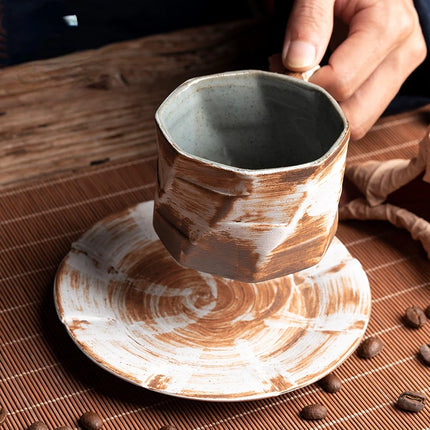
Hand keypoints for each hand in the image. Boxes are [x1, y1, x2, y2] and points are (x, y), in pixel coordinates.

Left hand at [282, 0, 426, 139]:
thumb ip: (309, 20)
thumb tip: (298, 62)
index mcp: (389, 27)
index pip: (341, 83)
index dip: (305, 83)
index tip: (281, 65)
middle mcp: (403, 54)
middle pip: (355, 115)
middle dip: (316, 106)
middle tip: (290, 78)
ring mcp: (399, 72)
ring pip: (359, 121)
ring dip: (324, 111)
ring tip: (305, 78)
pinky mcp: (390, 83)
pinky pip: (359, 112)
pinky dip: (334, 107)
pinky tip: (319, 82)